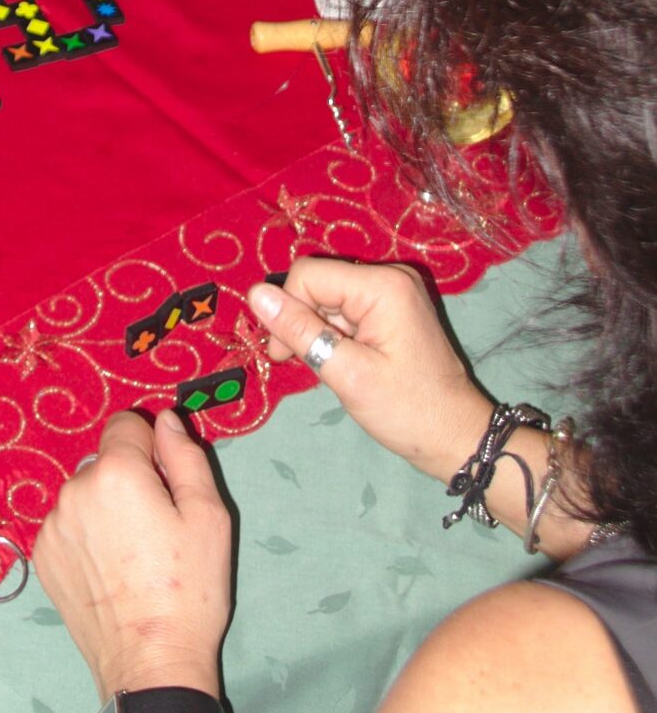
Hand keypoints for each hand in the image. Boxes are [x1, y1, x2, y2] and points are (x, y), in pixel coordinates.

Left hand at [34, 410, 231, 696]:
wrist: (151, 665)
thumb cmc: (189, 592)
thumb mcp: (209, 517)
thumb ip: (186, 456)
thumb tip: (166, 420)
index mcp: (116, 472)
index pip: (127, 424)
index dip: (152, 448)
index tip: (167, 485)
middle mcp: (74, 489)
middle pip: (106, 461)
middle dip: (129, 480)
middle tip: (156, 529)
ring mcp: (53, 525)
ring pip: (85, 494)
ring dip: (104, 508)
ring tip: (132, 556)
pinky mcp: (42, 557)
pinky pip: (67, 525)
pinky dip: (85, 536)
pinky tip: (109, 571)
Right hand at [246, 261, 489, 482]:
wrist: (457, 437)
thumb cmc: (407, 410)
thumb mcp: (347, 374)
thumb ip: (300, 331)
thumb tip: (255, 293)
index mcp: (383, 285)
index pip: (308, 275)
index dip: (287, 310)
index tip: (283, 355)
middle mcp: (389, 277)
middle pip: (318, 283)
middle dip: (300, 321)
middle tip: (297, 363)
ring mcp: (395, 292)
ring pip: (329, 297)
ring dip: (317, 331)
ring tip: (327, 369)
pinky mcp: (394, 309)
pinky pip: (347, 309)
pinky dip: (334, 334)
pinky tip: (340, 362)